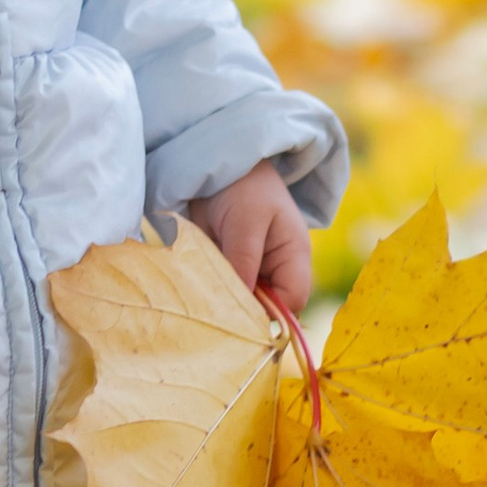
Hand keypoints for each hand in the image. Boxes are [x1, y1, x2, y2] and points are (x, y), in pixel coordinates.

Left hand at [188, 163, 314, 325]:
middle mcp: (274, 270)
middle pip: (267, 309)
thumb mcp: (246, 220)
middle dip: (244, 315)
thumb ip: (244, 261)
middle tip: (215, 316)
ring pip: (241, 303)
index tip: (243, 322)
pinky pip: (220, 291)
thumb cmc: (243, 184)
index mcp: (293, 257)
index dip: (273, 317)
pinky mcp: (226, 269)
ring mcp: (250, 270)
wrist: (215, 164)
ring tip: (200, 303)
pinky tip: (193, 293)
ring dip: (222, 305)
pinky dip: (208, 294)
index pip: (293, 301)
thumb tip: (242, 306)